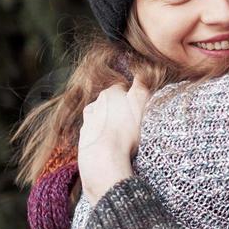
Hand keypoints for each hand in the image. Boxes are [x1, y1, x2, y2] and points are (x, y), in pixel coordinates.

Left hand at [78, 76, 151, 202]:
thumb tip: (144, 69)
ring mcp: (87, 123)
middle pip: (109, 103)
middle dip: (118, 110)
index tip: (138, 107)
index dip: (131, 96)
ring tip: (121, 137)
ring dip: (109, 124)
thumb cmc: (125, 131)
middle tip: (131, 123)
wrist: (103, 158)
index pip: (121, 88)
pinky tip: (111, 147)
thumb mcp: (140, 104)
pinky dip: (102, 138)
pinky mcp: (84, 140)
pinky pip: (95, 135)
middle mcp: (95, 105)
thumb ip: (142, 86)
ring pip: (100, 119)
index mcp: (109, 94)